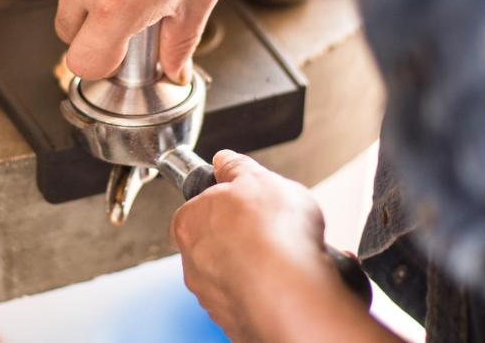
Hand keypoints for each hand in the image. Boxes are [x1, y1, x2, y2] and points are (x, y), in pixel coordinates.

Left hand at [172, 151, 352, 342]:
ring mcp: (215, 299)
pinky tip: (295, 282)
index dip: (224, 203)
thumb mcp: (257, 177)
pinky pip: (257, 301)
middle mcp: (194, 265)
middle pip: (219, 243)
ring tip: (292, 257)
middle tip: (273, 228)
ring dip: (262, 266)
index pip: (197, 209)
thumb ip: (235, 166)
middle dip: (245, 236)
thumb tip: (224, 160)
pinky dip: (274, 292)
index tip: (244, 202)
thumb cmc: (273, 234)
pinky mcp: (239, 325)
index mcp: (189, 223)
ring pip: (240, 274)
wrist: (295, 294)